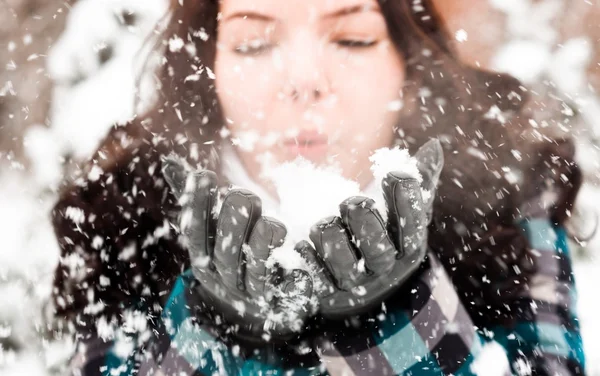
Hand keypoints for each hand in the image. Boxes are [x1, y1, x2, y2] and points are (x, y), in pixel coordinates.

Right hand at [162, 158, 312, 342]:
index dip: (197, 205)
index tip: (204, 175)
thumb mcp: (215, 224)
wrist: (266, 301)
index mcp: (205, 257)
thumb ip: (194, 197)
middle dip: (232, 221)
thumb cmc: (237, 250)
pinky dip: (282, 260)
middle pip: (223, 252)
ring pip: (250, 268)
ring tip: (268, 219)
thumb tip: (168, 162)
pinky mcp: (277, 296)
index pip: (194, 232)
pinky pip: (279, 281)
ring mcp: (249, 291)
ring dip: (258, 240)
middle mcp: (223, 277)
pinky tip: (287, 239)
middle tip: (243, 195)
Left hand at [297, 139, 443, 318]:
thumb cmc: (386, 234)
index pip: (412, 227)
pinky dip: (308, 261)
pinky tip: (301, 244)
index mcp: (407, 247)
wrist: (365, 288)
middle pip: (377, 250)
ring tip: (324, 223)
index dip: (406, 201)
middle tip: (353, 202)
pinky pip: (316, 281)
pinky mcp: (327, 294)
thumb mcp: (405, 210)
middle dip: (364, 221)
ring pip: (344, 265)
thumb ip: (419, 180)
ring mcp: (355, 284)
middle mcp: (383, 268)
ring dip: (333, 239)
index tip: (395, 174)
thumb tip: (434, 146)